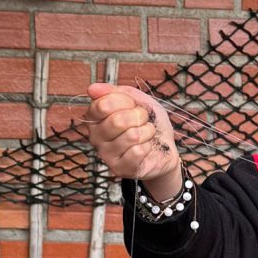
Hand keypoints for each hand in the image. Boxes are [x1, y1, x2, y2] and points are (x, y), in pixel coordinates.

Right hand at [84, 83, 181, 199]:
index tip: (134, 105)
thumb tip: (92, 89)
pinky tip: (148, 147)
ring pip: (131, 136)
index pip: (103, 105)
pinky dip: (149, 146)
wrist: (166, 149)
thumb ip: (115, 92)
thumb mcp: (136, 100)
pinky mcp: (120, 168)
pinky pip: (138, 152)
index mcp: (95, 117)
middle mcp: (95, 136)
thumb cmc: (149, 123)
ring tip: (148, 133)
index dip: (125, 102)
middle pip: (117, 121)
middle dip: (139, 117)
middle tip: (144, 120)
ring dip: (147, 132)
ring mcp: (106, 154)